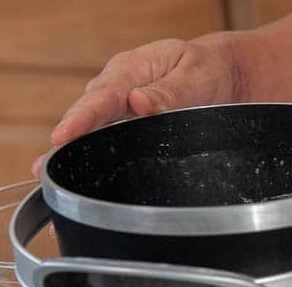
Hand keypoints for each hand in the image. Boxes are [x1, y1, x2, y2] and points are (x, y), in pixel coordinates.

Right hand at [33, 35, 240, 175]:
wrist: (224, 76)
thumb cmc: (209, 71)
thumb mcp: (196, 75)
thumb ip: (170, 91)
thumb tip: (139, 101)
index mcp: (130, 71)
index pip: (101, 97)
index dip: (81, 118)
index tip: (63, 136)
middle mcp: (118, 92)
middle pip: (89, 120)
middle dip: (67, 146)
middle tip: (46, 172)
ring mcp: (121, 112)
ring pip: (96, 137)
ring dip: (78, 160)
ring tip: (58, 189)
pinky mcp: (130, 130)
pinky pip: (112, 147)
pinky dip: (100, 165)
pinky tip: (88, 190)